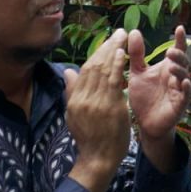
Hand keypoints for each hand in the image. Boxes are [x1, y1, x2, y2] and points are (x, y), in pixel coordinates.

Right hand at [64, 28, 131, 191]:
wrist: (98, 159)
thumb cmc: (89, 137)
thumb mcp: (74, 115)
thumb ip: (72, 92)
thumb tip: (68, 71)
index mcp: (74, 100)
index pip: (85, 69)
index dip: (97, 53)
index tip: (107, 41)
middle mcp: (83, 99)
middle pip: (94, 66)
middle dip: (107, 46)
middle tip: (118, 32)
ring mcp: (96, 102)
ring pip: (104, 70)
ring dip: (114, 50)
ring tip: (122, 37)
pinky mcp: (110, 107)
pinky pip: (114, 81)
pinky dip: (117, 65)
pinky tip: (123, 53)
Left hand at [127, 25, 190, 171]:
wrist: (144, 123)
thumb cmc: (144, 97)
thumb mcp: (137, 73)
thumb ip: (136, 55)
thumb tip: (134, 31)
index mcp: (167, 68)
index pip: (177, 51)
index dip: (180, 40)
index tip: (180, 28)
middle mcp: (176, 77)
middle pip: (183, 62)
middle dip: (179, 56)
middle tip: (170, 52)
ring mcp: (180, 90)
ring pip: (185, 76)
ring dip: (180, 70)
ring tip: (171, 66)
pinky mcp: (180, 104)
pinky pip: (187, 94)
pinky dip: (187, 88)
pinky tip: (184, 82)